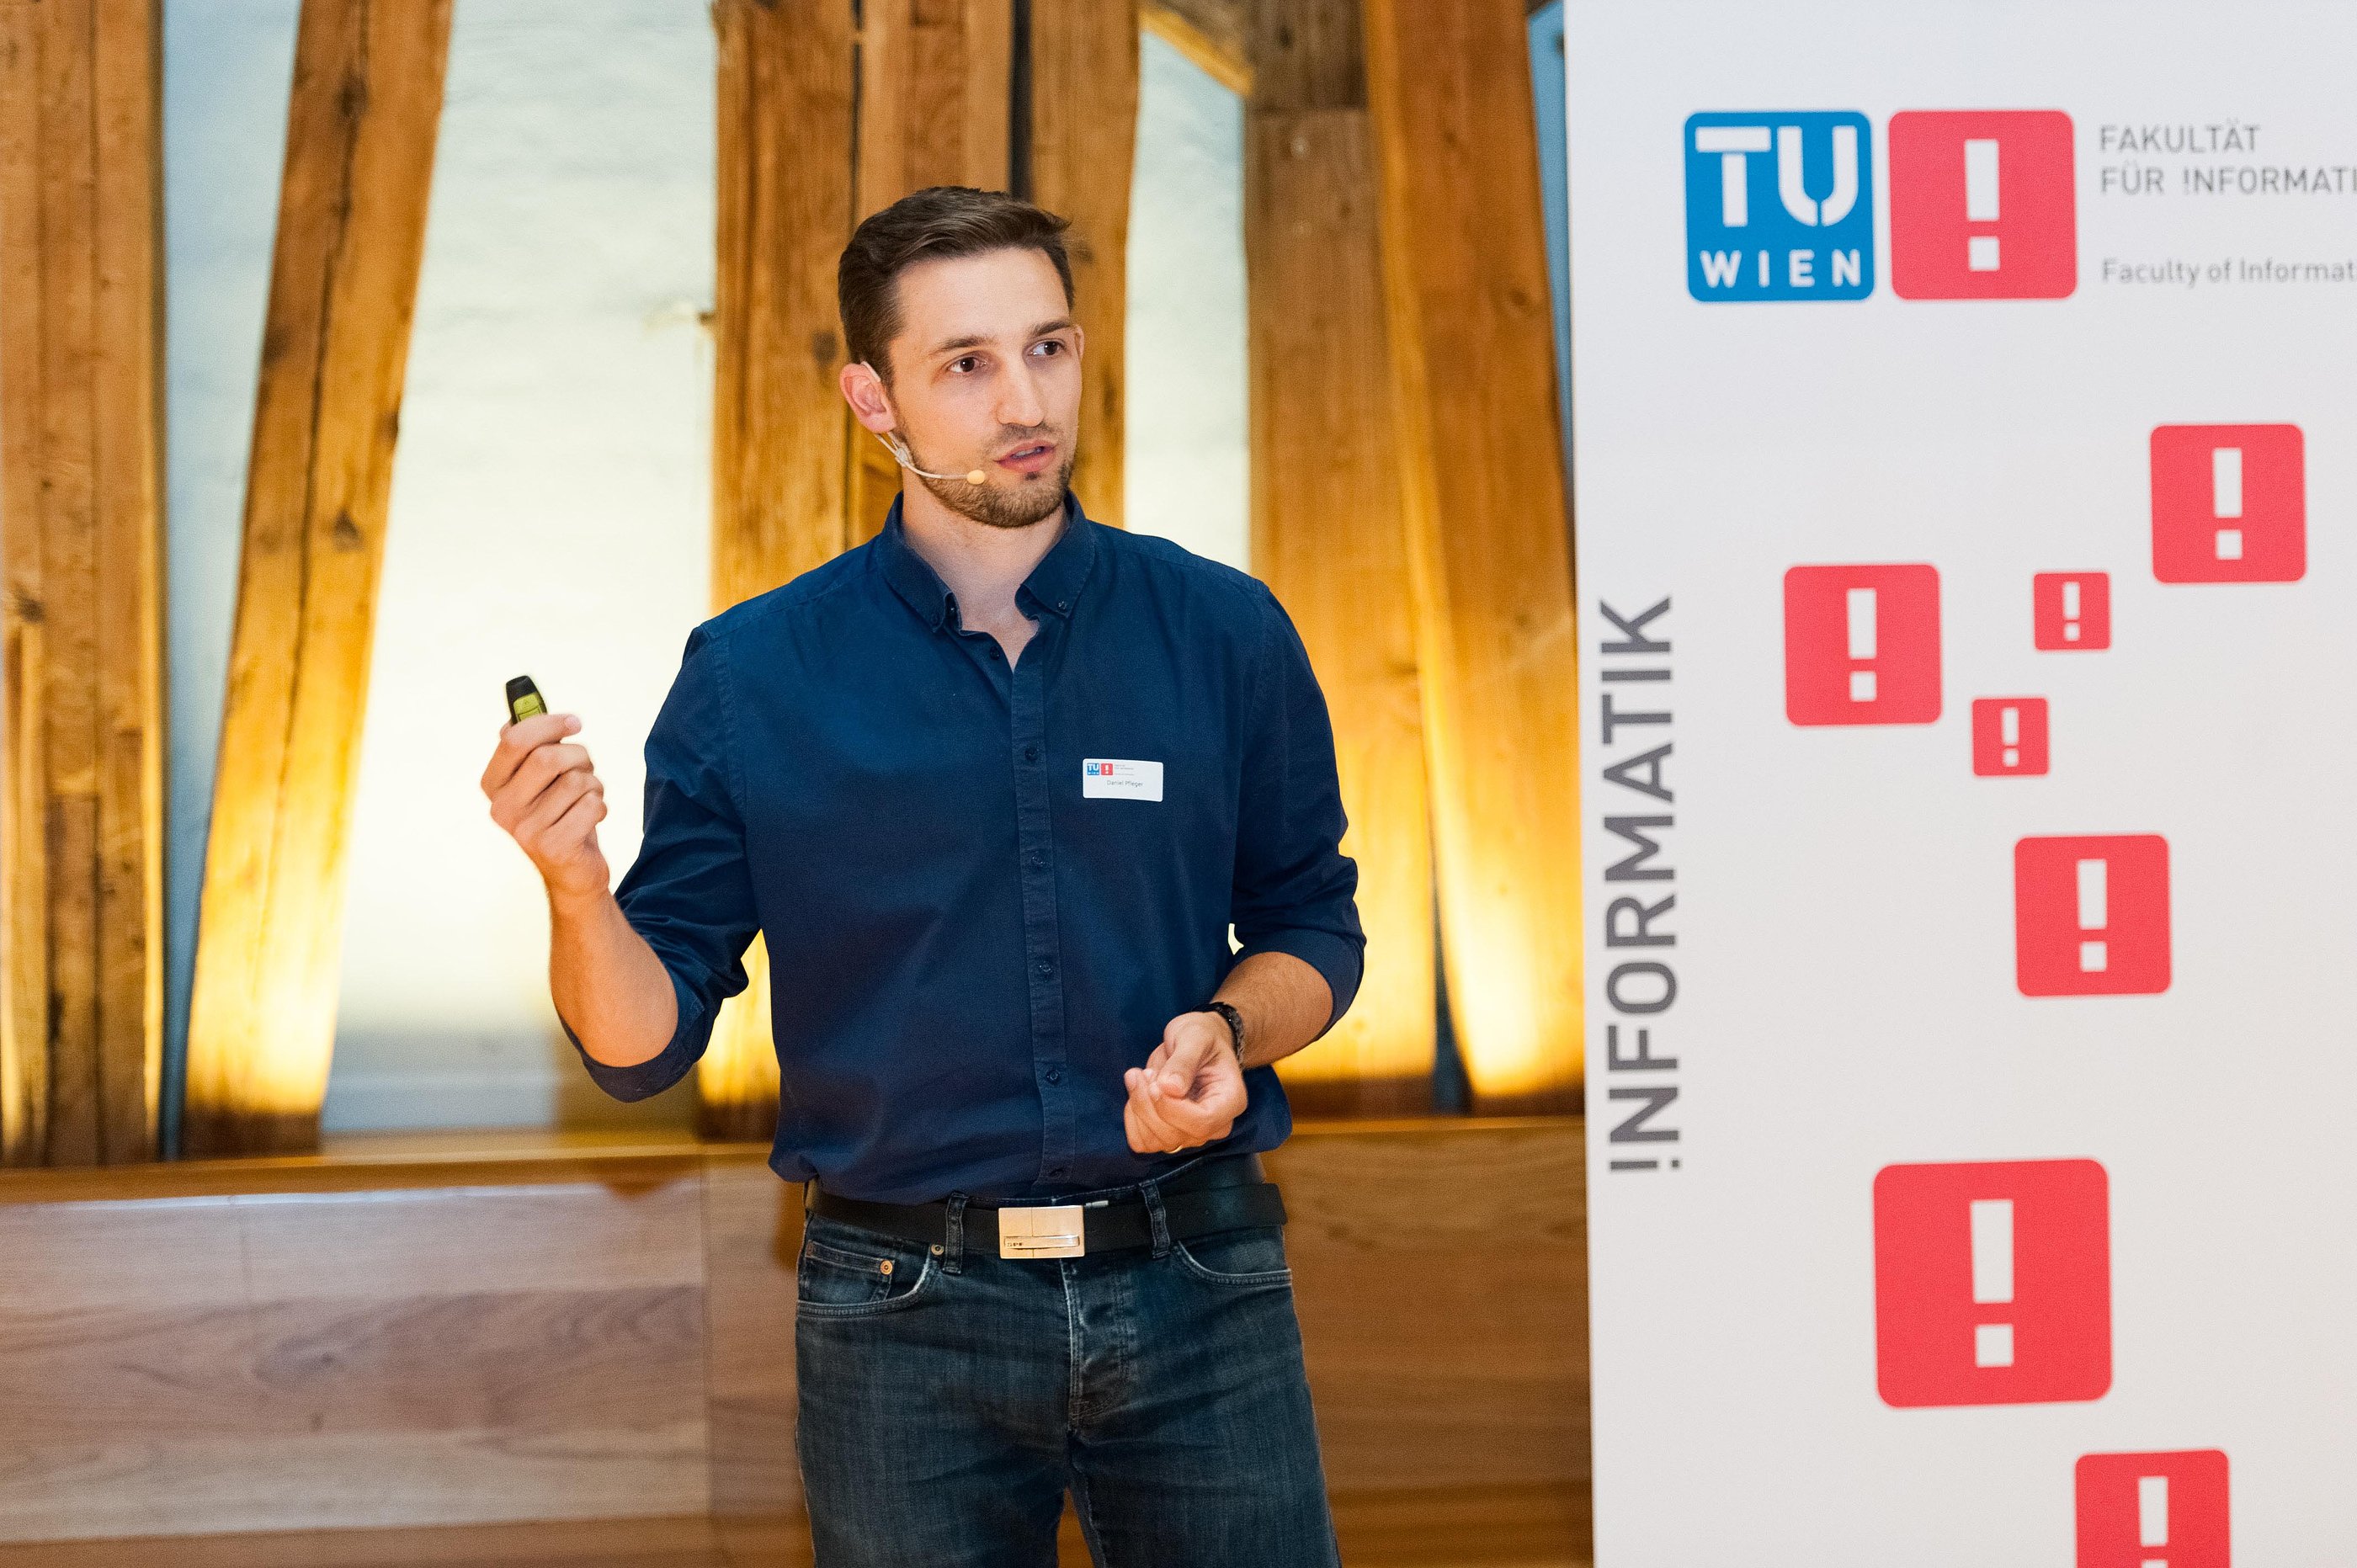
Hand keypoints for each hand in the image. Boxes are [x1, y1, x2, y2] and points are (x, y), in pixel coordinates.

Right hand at [481, 711, 610, 902]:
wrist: (572, 870)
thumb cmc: (559, 813)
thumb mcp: (541, 779)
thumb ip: (530, 746)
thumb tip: (521, 712)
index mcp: (493, 784)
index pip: (513, 739)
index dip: (548, 724)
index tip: (574, 722)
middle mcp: (502, 808)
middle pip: (548, 758)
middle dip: (579, 756)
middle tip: (586, 768)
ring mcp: (525, 830)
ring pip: (576, 781)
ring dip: (593, 785)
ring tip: (586, 799)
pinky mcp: (553, 847)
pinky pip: (591, 805)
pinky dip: (600, 806)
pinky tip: (590, 819)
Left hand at [1123, 1010, 1247, 1154]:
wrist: (1196, 1043)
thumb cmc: (1202, 1036)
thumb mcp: (1195, 1037)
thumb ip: (1184, 1061)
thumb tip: (1170, 1088)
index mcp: (1230, 1101)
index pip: (1202, 1122)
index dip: (1171, 1107)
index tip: (1155, 1081)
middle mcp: (1215, 1125)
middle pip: (1176, 1135)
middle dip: (1148, 1105)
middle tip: (1142, 1072)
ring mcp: (1191, 1133)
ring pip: (1156, 1142)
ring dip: (1138, 1109)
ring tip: (1140, 1076)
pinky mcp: (1170, 1134)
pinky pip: (1143, 1142)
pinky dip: (1132, 1119)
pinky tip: (1137, 1093)